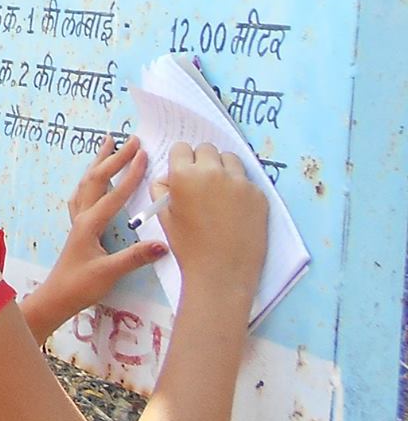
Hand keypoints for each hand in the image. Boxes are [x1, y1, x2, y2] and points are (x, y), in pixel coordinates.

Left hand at [26, 136, 167, 335]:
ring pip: (88, 182)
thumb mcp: (109, 274)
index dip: (130, 174)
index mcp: (90, 224)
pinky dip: (92, 179)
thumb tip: (163, 244)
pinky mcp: (78, 227)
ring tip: (108, 143)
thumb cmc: (80, 286)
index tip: (144, 154)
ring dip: (100, 161)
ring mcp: (78, 220)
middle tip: (131, 138)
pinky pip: (84, 194)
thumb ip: (134, 258)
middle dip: (115, 157)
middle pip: (98, 179)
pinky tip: (94, 178)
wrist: (57, 297)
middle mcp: (82, 217)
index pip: (114, 194)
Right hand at [159, 142, 266, 300]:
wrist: (222, 272)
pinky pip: (247, 180)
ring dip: (223, 168)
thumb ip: (162, 189)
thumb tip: (168, 177)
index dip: (181, 160)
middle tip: (202, 182)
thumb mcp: (164, 216)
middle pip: (207, 149)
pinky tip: (235, 208)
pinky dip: (240, 188)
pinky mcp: (259, 194)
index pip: (182, 148)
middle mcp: (212, 172)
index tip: (184, 172)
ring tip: (220, 191)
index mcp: (184, 175)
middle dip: (203, 161)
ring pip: (230, 159)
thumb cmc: (188, 246)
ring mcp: (239, 182)